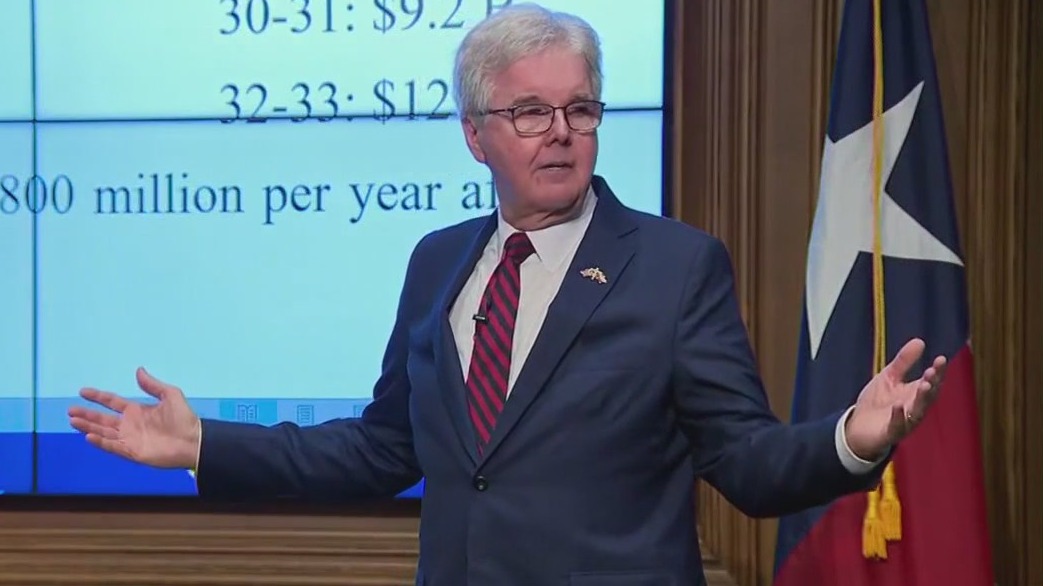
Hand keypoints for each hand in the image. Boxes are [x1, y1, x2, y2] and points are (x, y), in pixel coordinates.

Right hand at [68, 367, 200, 468]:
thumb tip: (139, 370)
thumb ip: (152, 385)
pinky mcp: (132, 452)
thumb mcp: (170, 395)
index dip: (98, 397)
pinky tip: (88, 436)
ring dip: (88, 427)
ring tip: (73, 421)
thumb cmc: (184, 418)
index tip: (83, 391)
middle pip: (102, 419)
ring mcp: (130, 439)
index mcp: (137, 410)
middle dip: (87, 414)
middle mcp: (130, 425)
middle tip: (70, 410)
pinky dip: (101, 442)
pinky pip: (113, 447)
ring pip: (103, 432)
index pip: (112, 402)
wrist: (193, 441)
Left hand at [844, 338, 946, 460]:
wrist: (857, 427)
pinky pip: (897, 427)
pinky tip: (898, 406)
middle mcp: (913, 408)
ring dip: (922, 400)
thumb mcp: (889, 377)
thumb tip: (920, 341)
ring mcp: (904, 422)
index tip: (941, 359)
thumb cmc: (877, 402)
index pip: (931, 382)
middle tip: (932, 372)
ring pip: (918, 412)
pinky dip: (899, 417)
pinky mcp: (890, 433)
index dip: (937, 372)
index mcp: (915, 394)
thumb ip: (903, 361)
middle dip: (931, 384)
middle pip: (928, 397)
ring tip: (924, 385)